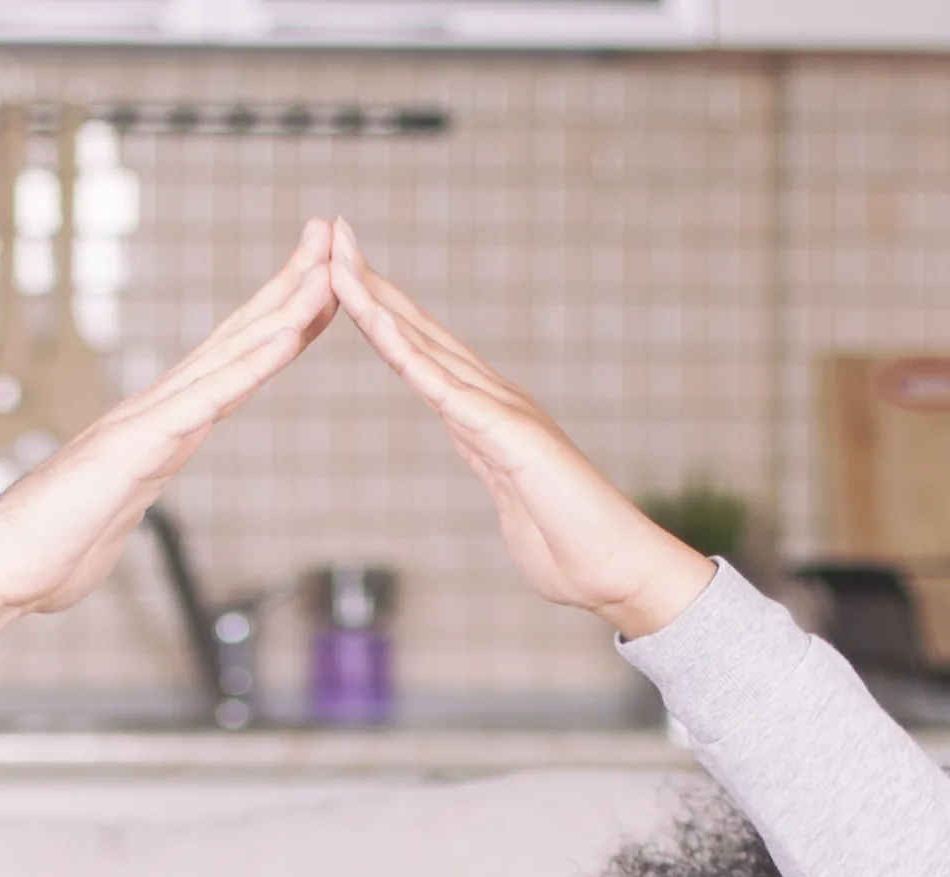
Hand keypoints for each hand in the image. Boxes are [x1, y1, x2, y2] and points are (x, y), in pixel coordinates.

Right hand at [0, 222, 341, 629]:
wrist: (0, 565)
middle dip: (288, 285)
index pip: (231, 362)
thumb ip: (131, 491)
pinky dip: (249, 368)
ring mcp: (147, 422)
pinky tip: (287, 337)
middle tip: (332, 234)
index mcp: (160, 425)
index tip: (318, 281)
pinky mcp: (137, 448)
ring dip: (283, 310)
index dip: (275, 318)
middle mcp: (158, 409)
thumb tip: (132, 490)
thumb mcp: (114, 512)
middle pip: (237, 338)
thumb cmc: (52, 546)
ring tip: (327, 268)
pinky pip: (206, 402)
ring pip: (230, 356)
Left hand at [329, 223, 715, 637]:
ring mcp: (501, 411)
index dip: (384, 312)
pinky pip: (443, 388)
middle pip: (418, 332)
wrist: (617, 570)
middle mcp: (493, 399)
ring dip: (377, 302)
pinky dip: (405, 352)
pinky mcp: (507, 435)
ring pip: (423, 347)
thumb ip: (497, 472)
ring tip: (338, 260)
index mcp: (487, 415)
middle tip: (332, 232)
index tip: (345, 275)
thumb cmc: (570, 547)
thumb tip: (489, 463)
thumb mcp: (514, 500)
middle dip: (372, 283)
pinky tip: (374, 321)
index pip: (424, 354)